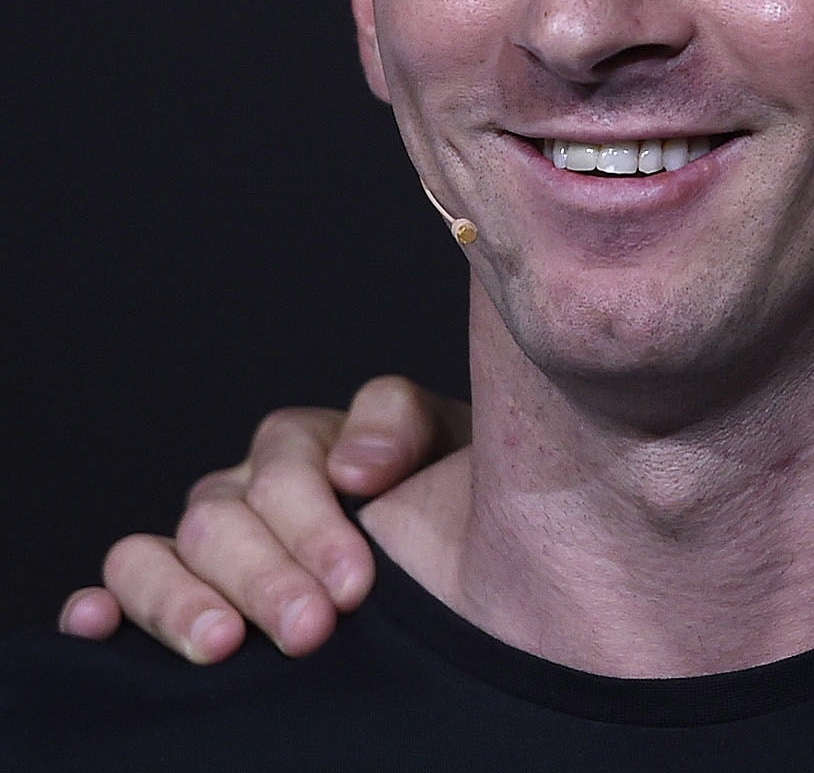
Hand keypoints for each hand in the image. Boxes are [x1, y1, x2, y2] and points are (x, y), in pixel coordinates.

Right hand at [55, 376, 466, 662]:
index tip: (356, 583)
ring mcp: (201, 541)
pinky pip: (116, 589)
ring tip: (221, 643)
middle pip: (220, 521)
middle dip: (265, 579)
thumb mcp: (446, 444)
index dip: (316, 524)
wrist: (458, 545)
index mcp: (304, 444)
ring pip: (152, 554)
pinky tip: (96, 624)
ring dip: (180, 600)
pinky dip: (98, 606)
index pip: (286, 463)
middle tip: (310, 629)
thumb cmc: (447, 494)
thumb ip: (403, 429)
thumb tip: (354, 468)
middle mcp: (241, 489)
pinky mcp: (173, 589)